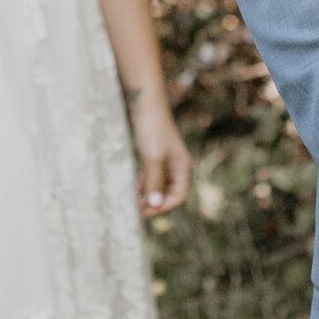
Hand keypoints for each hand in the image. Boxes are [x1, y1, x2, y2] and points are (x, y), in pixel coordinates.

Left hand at [133, 102, 189, 219]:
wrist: (146, 106)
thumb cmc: (152, 129)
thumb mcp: (153, 158)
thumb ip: (154, 182)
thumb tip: (154, 204)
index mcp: (183, 167)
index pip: (179, 195)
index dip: (164, 206)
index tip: (147, 212)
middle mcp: (177, 166)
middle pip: (170, 192)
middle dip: (156, 203)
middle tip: (139, 210)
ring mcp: (167, 161)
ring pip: (161, 185)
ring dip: (150, 195)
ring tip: (136, 203)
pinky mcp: (156, 156)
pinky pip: (154, 176)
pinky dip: (146, 184)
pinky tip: (136, 189)